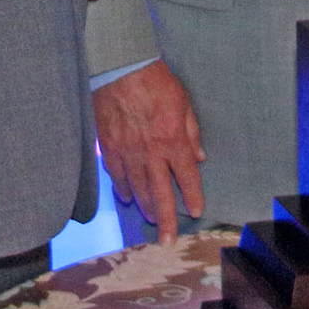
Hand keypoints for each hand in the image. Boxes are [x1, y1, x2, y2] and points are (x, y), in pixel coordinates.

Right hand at [94, 62, 204, 244]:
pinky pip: (116, 176)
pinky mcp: (109, 147)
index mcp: (173, 140)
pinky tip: (127, 198)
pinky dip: (122, 189)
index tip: (197, 210)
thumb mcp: (184, 103)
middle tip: (167, 240)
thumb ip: (192, 132)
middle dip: (166, 220)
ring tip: (152, 220)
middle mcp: (151, 152)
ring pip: (137, 189)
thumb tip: (198, 157)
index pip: (186, 177)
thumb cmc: (156, 82)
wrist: (122, 68)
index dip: (193, 196)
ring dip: (146, 207)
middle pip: (160, 194)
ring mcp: (127, 152)